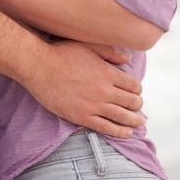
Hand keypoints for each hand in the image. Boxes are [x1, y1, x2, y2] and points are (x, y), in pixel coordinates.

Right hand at [27, 40, 145, 137]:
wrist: (39, 67)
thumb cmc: (62, 53)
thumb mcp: (88, 46)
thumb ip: (110, 52)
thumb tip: (128, 58)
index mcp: (108, 73)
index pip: (134, 85)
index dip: (137, 89)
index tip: (135, 91)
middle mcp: (104, 91)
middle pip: (132, 102)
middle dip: (138, 105)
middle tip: (138, 107)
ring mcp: (94, 106)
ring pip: (122, 117)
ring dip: (134, 120)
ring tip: (139, 122)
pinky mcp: (82, 117)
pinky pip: (106, 128)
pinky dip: (120, 132)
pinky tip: (127, 133)